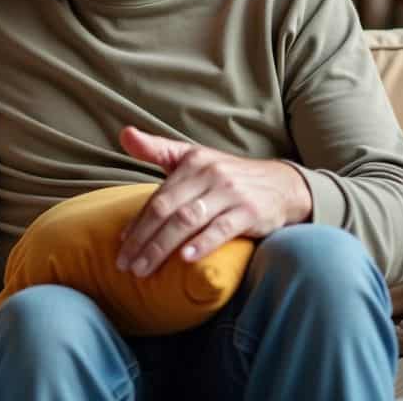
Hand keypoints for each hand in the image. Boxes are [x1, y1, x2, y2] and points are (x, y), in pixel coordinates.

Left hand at [115, 126, 312, 277]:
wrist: (282, 184)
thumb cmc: (226, 175)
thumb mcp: (193, 157)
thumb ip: (158, 149)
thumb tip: (124, 134)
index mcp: (193, 161)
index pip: (158, 197)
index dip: (137, 222)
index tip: (121, 245)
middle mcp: (210, 174)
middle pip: (167, 210)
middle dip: (143, 239)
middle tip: (125, 265)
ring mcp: (231, 193)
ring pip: (188, 220)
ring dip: (162, 247)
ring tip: (144, 268)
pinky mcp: (250, 212)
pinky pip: (222, 229)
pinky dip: (202, 244)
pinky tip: (185, 259)